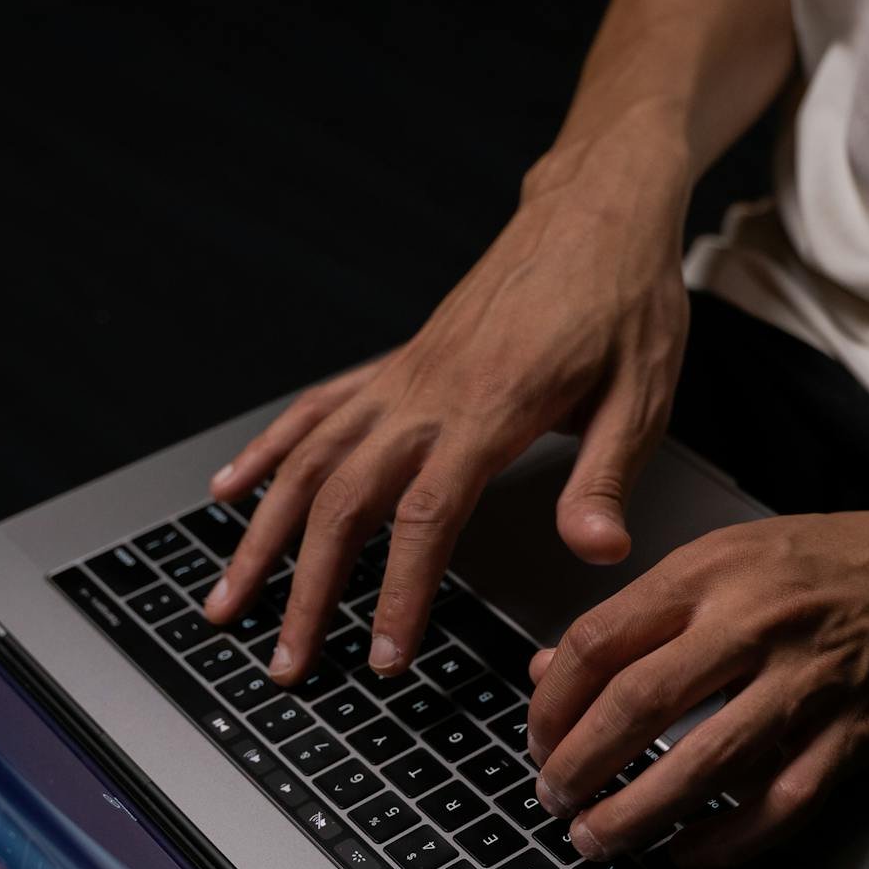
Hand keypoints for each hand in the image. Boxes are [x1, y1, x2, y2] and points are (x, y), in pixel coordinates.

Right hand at [203, 119, 691, 680]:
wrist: (597, 207)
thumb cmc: (626, 297)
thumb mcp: (642, 393)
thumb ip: (606, 478)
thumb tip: (598, 551)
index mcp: (491, 408)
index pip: (425, 516)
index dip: (396, 593)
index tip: (381, 657)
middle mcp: (428, 393)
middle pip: (343, 501)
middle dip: (305, 590)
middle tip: (287, 661)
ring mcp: (403, 377)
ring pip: (309, 461)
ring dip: (262, 536)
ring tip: (227, 600)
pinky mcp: (398, 363)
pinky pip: (316, 409)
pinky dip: (267, 452)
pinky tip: (231, 489)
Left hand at [525, 499, 868, 868]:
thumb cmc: (842, 562)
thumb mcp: (731, 555)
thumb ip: (641, 611)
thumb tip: (548, 669)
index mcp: (712, 572)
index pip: (598, 641)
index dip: (550, 703)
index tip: (536, 737)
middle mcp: (754, 624)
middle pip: (635, 705)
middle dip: (577, 765)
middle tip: (553, 799)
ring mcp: (806, 683)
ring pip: (700, 766)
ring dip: (634, 815)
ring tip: (596, 840)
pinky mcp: (851, 736)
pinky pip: (777, 805)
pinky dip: (724, 841)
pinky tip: (687, 854)